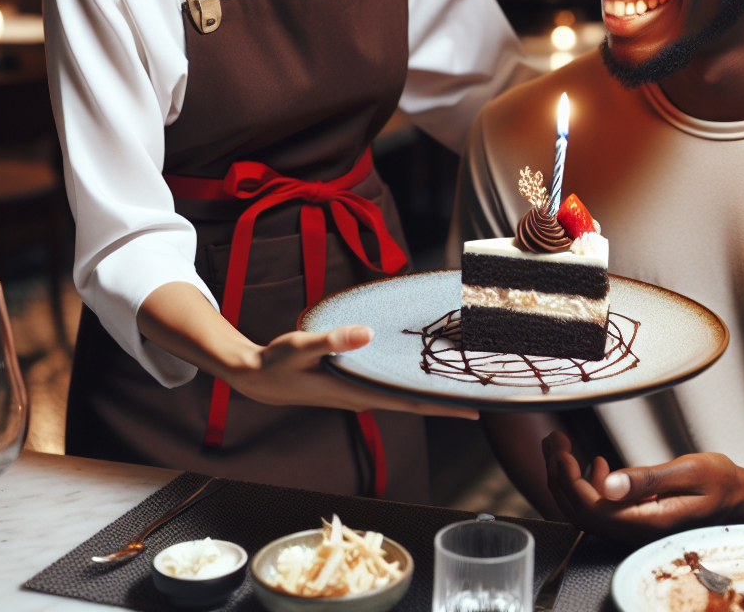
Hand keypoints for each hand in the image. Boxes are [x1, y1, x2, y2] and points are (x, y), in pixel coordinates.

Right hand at [138, 282, 474, 419]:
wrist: (257, 378)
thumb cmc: (276, 363)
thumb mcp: (299, 347)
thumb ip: (331, 341)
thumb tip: (365, 334)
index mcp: (358, 393)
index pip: (410, 404)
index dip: (444, 407)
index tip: (477, 409)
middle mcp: (365, 397)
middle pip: (415, 402)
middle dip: (449, 400)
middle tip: (487, 393)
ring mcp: (360, 392)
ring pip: (405, 395)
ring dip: (432, 391)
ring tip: (464, 381)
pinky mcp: (354, 384)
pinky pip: (392, 386)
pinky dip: (411, 380)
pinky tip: (422, 371)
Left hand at [543, 431, 743, 544]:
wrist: (741, 500)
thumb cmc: (722, 484)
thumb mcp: (689, 472)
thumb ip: (648, 478)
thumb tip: (608, 482)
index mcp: (646, 522)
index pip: (590, 508)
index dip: (568, 480)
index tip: (562, 450)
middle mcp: (634, 532)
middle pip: (579, 512)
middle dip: (558, 476)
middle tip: (553, 441)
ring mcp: (633, 529)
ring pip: (585, 511)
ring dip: (568, 479)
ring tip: (563, 445)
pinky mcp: (634, 521)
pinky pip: (600, 508)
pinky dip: (588, 484)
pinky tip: (596, 463)